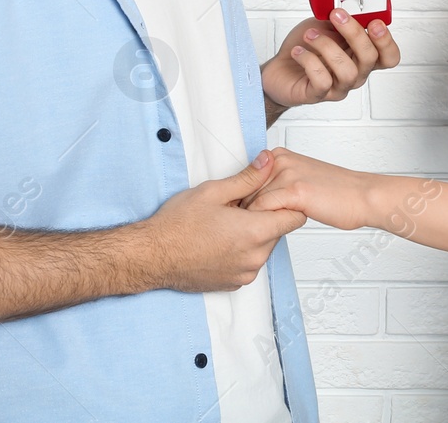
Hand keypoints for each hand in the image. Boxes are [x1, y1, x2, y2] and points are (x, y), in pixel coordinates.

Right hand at [140, 150, 305, 292]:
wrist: (152, 256)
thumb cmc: (177, 226)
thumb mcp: (214, 191)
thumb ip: (248, 177)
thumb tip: (267, 163)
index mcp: (254, 232)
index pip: (295, 218)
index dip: (286, 203)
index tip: (271, 196)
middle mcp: (254, 257)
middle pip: (278, 232)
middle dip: (264, 217)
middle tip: (238, 208)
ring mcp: (245, 273)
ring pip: (264, 248)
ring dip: (253, 235)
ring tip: (225, 224)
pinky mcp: (234, 283)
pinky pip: (249, 263)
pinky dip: (241, 251)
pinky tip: (219, 241)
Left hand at [238, 147, 378, 231]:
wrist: (363, 196)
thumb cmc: (336, 192)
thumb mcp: (300, 179)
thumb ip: (276, 184)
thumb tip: (252, 199)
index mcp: (279, 155)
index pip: (244, 179)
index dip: (242, 201)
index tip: (242, 217)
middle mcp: (280, 160)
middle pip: (245, 190)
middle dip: (246, 211)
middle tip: (250, 228)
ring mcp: (286, 174)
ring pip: (252, 201)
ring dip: (253, 220)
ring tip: (261, 232)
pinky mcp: (294, 191)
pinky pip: (264, 210)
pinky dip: (263, 223)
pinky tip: (273, 230)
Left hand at [262, 0, 400, 113]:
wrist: (280, 66)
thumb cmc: (307, 45)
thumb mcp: (330, 21)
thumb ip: (353, 9)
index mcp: (361, 56)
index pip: (389, 56)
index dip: (386, 40)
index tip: (374, 20)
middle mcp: (355, 73)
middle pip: (370, 58)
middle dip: (354, 32)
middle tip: (337, 15)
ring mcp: (338, 86)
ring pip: (347, 71)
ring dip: (327, 46)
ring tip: (310, 34)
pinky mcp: (317, 94)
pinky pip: (322, 81)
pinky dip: (309, 61)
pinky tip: (299, 51)